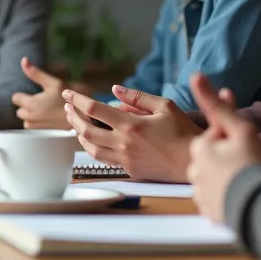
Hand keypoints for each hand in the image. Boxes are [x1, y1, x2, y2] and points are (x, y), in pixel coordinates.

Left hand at [10, 57, 70, 128]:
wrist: (83, 118)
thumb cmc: (68, 100)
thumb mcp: (53, 82)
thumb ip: (35, 73)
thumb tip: (24, 60)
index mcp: (31, 104)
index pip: (15, 98)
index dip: (24, 94)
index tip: (35, 94)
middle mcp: (31, 118)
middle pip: (20, 110)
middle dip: (27, 105)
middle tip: (41, 101)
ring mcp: (37, 128)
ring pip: (26, 120)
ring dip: (32, 115)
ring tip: (45, 110)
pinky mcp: (43, 134)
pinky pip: (34, 127)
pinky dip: (38, 122)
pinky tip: (49, 117)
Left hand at [61, 84, 203, 182]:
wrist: (194, 162)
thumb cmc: (183, 131)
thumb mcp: (165, 106)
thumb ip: (138, 97)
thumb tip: (114, 89)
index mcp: (131, 125)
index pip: (94, 109)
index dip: (77, 100)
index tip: (67, 93)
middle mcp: (124, 143)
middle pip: (85, 130)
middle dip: (72, 116)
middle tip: (67, 107)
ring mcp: (125, 159)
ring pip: (91, 148)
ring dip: (79, 134)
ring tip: (75, 123)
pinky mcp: (130, 170)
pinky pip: (104, 159)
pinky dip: (93, 148)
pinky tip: (92, 140)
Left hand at [187, 73, 260, 223]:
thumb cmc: (256, 165)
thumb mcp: (240, 128)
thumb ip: (217, 105)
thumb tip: (196, 76)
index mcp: (199, 148)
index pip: (216, 138)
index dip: (235, 141)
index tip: (248, 150)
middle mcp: (194, 170)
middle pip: (214, 158)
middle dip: (230, 159)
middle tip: (251, 166)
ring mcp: (200, 193)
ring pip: (216, 179)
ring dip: (230, 179)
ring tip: (250, 182)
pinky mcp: (209, 212)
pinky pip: (218, 200)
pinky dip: (229, 197)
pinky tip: (244, 197)